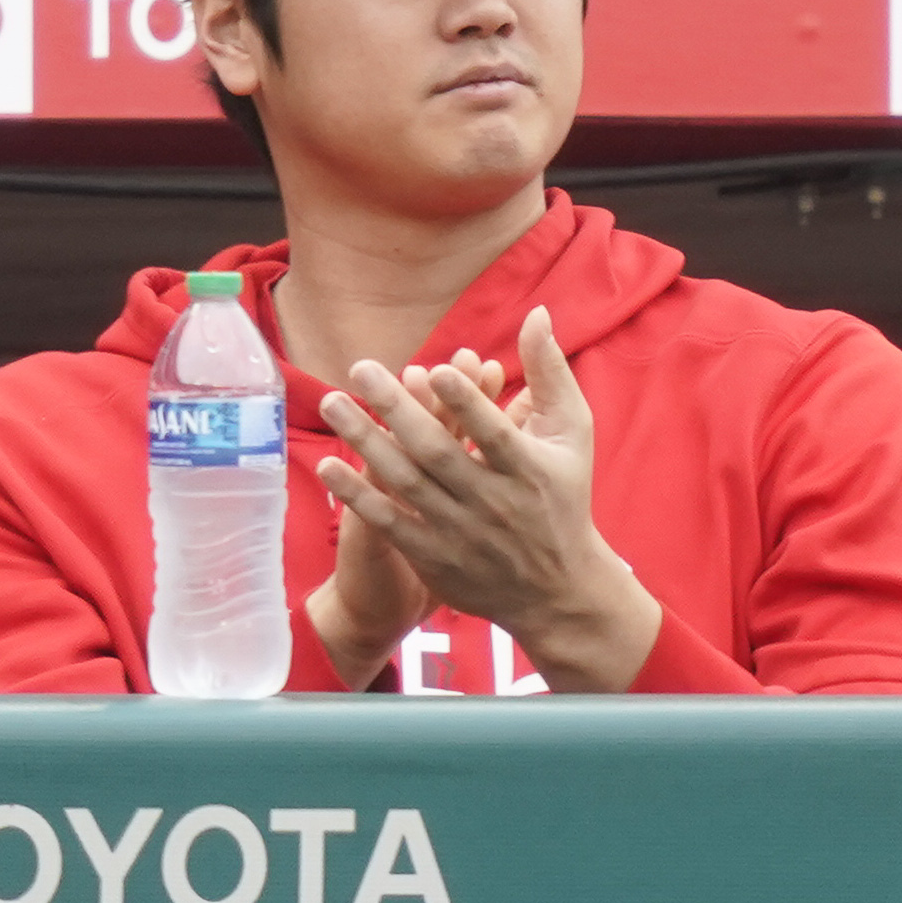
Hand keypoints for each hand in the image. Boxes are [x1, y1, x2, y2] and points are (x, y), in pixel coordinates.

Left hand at [315, 308, 661, 692]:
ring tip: (332, 403)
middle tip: (359, 369)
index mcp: (528, 468)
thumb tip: (536, 312)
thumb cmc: (564, 497)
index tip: (434, 368)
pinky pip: (390, 522)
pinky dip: (359, 496)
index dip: (466, 402)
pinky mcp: (435, 556)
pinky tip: (329, 466)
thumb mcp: (572, 432)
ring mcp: (460, 532)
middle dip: (395, 409)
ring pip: (406, 482)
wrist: (558, 590)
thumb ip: (550, 372)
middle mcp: (492, 501)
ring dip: (366, 441)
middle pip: (437, 452)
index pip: (494, 432)